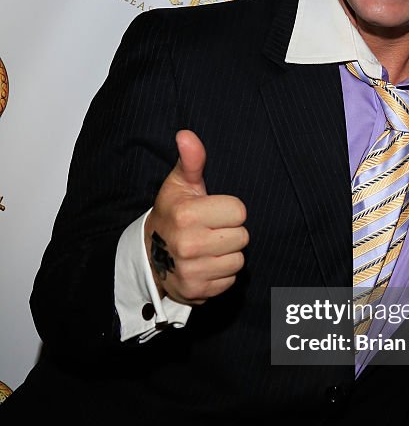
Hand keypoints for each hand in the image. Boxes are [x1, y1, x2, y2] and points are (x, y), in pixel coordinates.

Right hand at [144, 129, 247, 304]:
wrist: (150, 255)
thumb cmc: (172, 214)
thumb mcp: (179, 184)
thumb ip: (191, 160)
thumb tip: (186, 134)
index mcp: (187, 215)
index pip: (239, 211)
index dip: (229, 210)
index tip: (212, 211)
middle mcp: (188, 245)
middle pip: (242, 237)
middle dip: (230, 232)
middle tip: (210, 230)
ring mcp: (192, 271)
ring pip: (239, 260)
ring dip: (227, 254)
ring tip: (208, 247)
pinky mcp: (197, 291)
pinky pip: (230, 280)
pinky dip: (221, 274)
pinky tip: (206, 264)